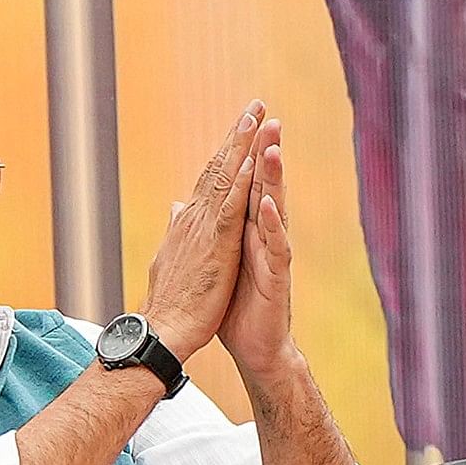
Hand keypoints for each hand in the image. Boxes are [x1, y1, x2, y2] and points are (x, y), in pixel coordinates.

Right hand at [139, 103, 262, 360]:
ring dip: (240, 148)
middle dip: (238, 135)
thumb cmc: (173, 300)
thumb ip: (180, 229)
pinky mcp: (215, 247)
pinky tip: (250, 164)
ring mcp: (204, 230)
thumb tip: (177, 206)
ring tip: (256, 118)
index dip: (228, 150)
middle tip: (256, 104)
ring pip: (224, 179)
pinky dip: (239, 186)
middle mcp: (195, 218)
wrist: (164, 331)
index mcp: (192, 223)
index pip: (211, 178)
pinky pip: (229, 210)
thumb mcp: (177, 257)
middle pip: (218, 168)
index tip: (244, 124)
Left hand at [215, 118, 298, 379]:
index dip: (245, 152)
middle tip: (267, 116)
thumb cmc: (237, 305)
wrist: (255, 347)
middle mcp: (263, 237)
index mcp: (246, 230)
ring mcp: (273, 256)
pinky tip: (269, 204)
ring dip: (274, 179)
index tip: (245, 118)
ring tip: (272, 148)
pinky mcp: (278, 278)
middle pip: (264, 187)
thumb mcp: (216, 261)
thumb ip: (208, 230)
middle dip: (266, 151)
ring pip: (275, 210)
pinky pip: (277, 248)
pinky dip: (273, 225)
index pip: (246, 183)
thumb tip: (187, 206)